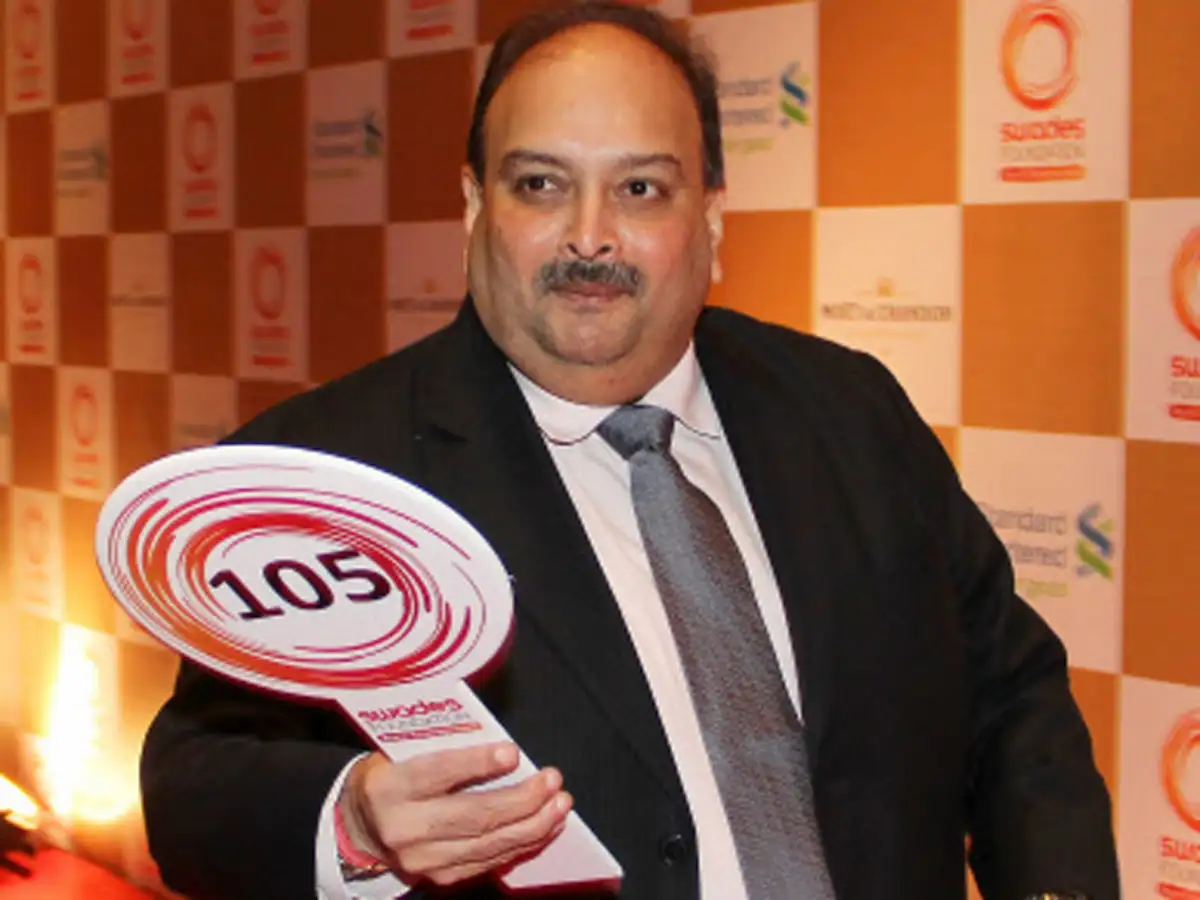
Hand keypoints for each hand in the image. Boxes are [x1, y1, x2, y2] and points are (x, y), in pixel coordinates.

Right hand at [338, 742, 572, 887]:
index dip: (477, 764)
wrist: (358, 829)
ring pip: (487, 844)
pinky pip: (489, 862)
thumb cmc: (388, 778)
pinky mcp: (440, 877)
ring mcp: (423, 859)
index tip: (512, 753)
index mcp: (390, 789)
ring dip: (532, 824)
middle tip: (552, 780)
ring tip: (560, 804)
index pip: (437, 775)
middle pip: (472, 816)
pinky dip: (522, 843)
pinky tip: (545, 826)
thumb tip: (498, 744)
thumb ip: (442, 747)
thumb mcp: (400, 753)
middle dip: (520, 800)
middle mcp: (405, 829)